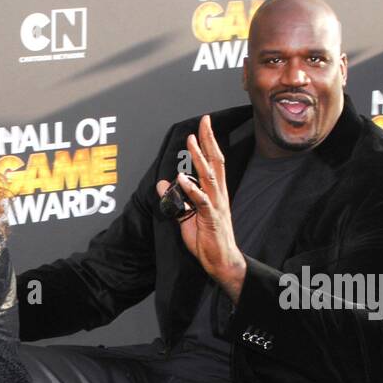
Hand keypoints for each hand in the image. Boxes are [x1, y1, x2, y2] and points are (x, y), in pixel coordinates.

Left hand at [155, 115, 245, 300]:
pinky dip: (191, 189)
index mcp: (214, 192)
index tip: (203, 125)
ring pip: (209, 177)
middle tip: (204, 122)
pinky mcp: (211, 218)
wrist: (220, 260)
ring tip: (191, 142)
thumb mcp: (185, 217)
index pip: (213, 162)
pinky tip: (182, 179)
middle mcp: (218, 194)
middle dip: (208, 141)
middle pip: (215, 162)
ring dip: (199, 159)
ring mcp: (216, 205)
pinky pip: (201, 201)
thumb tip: (162, 184)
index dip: (208, 143)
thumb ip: (175, 200)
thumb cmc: (206, 239)